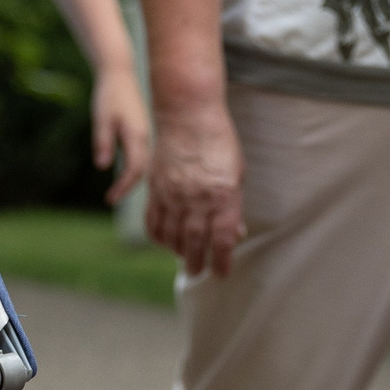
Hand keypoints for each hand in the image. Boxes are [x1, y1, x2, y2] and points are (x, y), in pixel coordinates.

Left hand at [93, 62, 152, 202]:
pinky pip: (140, 156)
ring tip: (116, 192)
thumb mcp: (101, 119)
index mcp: (136, 135)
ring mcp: (144, 134)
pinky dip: (133, 169)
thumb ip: (103, 142)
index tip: (109, 199)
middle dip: (127, 187)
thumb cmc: (109, 95)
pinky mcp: (140, 131)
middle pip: (141, 170)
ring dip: (131, 180)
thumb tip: (103, 167)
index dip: (123, 187)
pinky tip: (123, 176)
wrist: (120, 75)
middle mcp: (144, 137)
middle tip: (110, 200)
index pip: (134, 169)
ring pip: (142, 164)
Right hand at [144, 97, 245, 276]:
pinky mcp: (156, 188)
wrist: (188, 116)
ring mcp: (174, 194)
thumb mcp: (237, 174)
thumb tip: (234, 234)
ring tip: (183, 258)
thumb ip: (233, 206)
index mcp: (223, 195)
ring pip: (172, 236)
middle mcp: (197, 198)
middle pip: (194, 242)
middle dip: (196, 262)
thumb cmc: (219, 144)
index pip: (222, 240)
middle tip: (197, 272)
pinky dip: (158, 236)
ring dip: (177, 252)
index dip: (222, 261)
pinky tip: (164, 241)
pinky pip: (153, 221)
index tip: (221, 273)